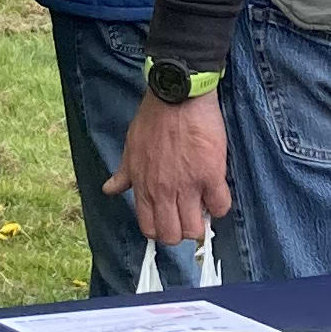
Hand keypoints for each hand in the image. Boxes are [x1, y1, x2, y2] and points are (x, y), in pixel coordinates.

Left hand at [109, 91, 231, 245]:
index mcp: (143, 186)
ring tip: (202, 205)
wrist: (177, 96)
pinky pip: (220, 207)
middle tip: (187, 215)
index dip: (161, 229)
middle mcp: (162, 191)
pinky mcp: (211, 174)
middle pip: (172, 235)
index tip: (169, 218)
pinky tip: (216, 193)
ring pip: (194, 228)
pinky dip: (220, 206)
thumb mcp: (131, 148)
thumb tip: (110, 190)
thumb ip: (124, 174)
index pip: (149, 228)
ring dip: (200, 222)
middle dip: (181, 231)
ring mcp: (187, 185)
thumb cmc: (153, 119)